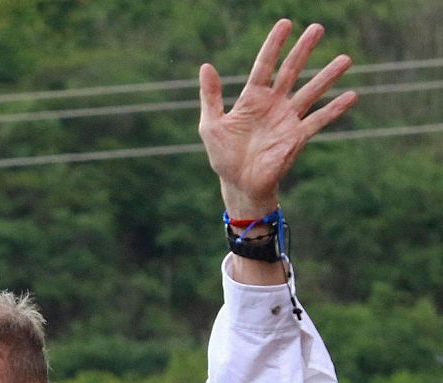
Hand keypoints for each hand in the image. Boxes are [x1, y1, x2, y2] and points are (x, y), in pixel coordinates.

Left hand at [198, 19, 356, 217]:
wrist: (238, 183)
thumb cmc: (223, 155)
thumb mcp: (211, 124)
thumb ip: (211, 96)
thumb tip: (206, 65)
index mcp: (251, 98)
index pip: (264, 65)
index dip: (274, 45)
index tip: (285, 23)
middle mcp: (273, 104)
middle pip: (290, 71)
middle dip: (303, 50)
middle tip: (318, 28)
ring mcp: (287, 119)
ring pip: (310, 92)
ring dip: (327, 76)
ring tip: (345, 59)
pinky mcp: (297, 137)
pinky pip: (318, 120)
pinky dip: (334, 109)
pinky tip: (352, 95)